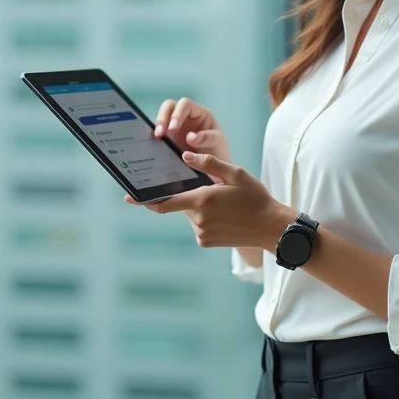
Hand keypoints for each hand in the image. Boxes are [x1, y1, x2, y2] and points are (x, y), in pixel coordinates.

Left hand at [125, 152, 294, 249]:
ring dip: (199, 206)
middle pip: (181, 203)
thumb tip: (186, 156)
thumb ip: (209, 163)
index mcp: (202, 200)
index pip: (165, 202)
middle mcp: (198, 219)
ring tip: (225, 205)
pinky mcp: (205, 242)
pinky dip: (205, 218)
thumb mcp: (236, 174)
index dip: (144, 200)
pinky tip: (225, 216)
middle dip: (191, 195)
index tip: (128, 197)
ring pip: (190, 214)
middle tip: (215, 191)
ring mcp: (201, 233)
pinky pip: (197, 225)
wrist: (271, 228)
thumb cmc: (255, 198)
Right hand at [152, 97, 231, 162]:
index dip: (177, 114)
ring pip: (162, 118)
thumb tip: (190, 137)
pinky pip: (160, 132)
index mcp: (200, 113)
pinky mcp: (170, 137)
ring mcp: (176, 126)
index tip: (173, 128)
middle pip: (169, 107)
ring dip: (157, 127)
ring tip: (155, 140)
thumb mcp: (217, 143)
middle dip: (162, 118)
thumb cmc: (219, 150)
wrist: (216, 166)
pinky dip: (155, 136)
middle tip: (160, 134)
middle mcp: (186, 116)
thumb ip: (206, 138)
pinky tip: (153, 144)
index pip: (185, 105)